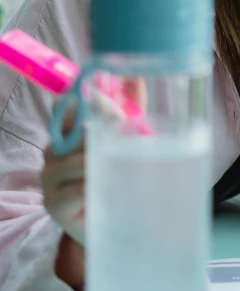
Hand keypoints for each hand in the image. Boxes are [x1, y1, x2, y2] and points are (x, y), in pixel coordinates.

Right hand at [41, 78, 143, 246]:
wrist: (116, 220)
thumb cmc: (120, 171)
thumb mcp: (128, 134)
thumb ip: (130, 104)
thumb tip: (137, 72)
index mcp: (68, 129)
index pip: (67, 103)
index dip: (94, 103)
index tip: (119, 111)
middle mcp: (53, 149)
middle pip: (73, 130)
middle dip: (105, 132)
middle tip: (130, 137)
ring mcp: (49, 177)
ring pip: (76, 160)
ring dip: (103, 162)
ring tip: (123, 167)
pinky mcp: (53, 204)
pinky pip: (75, 189)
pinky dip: (96, 187)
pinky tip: (110, 189)